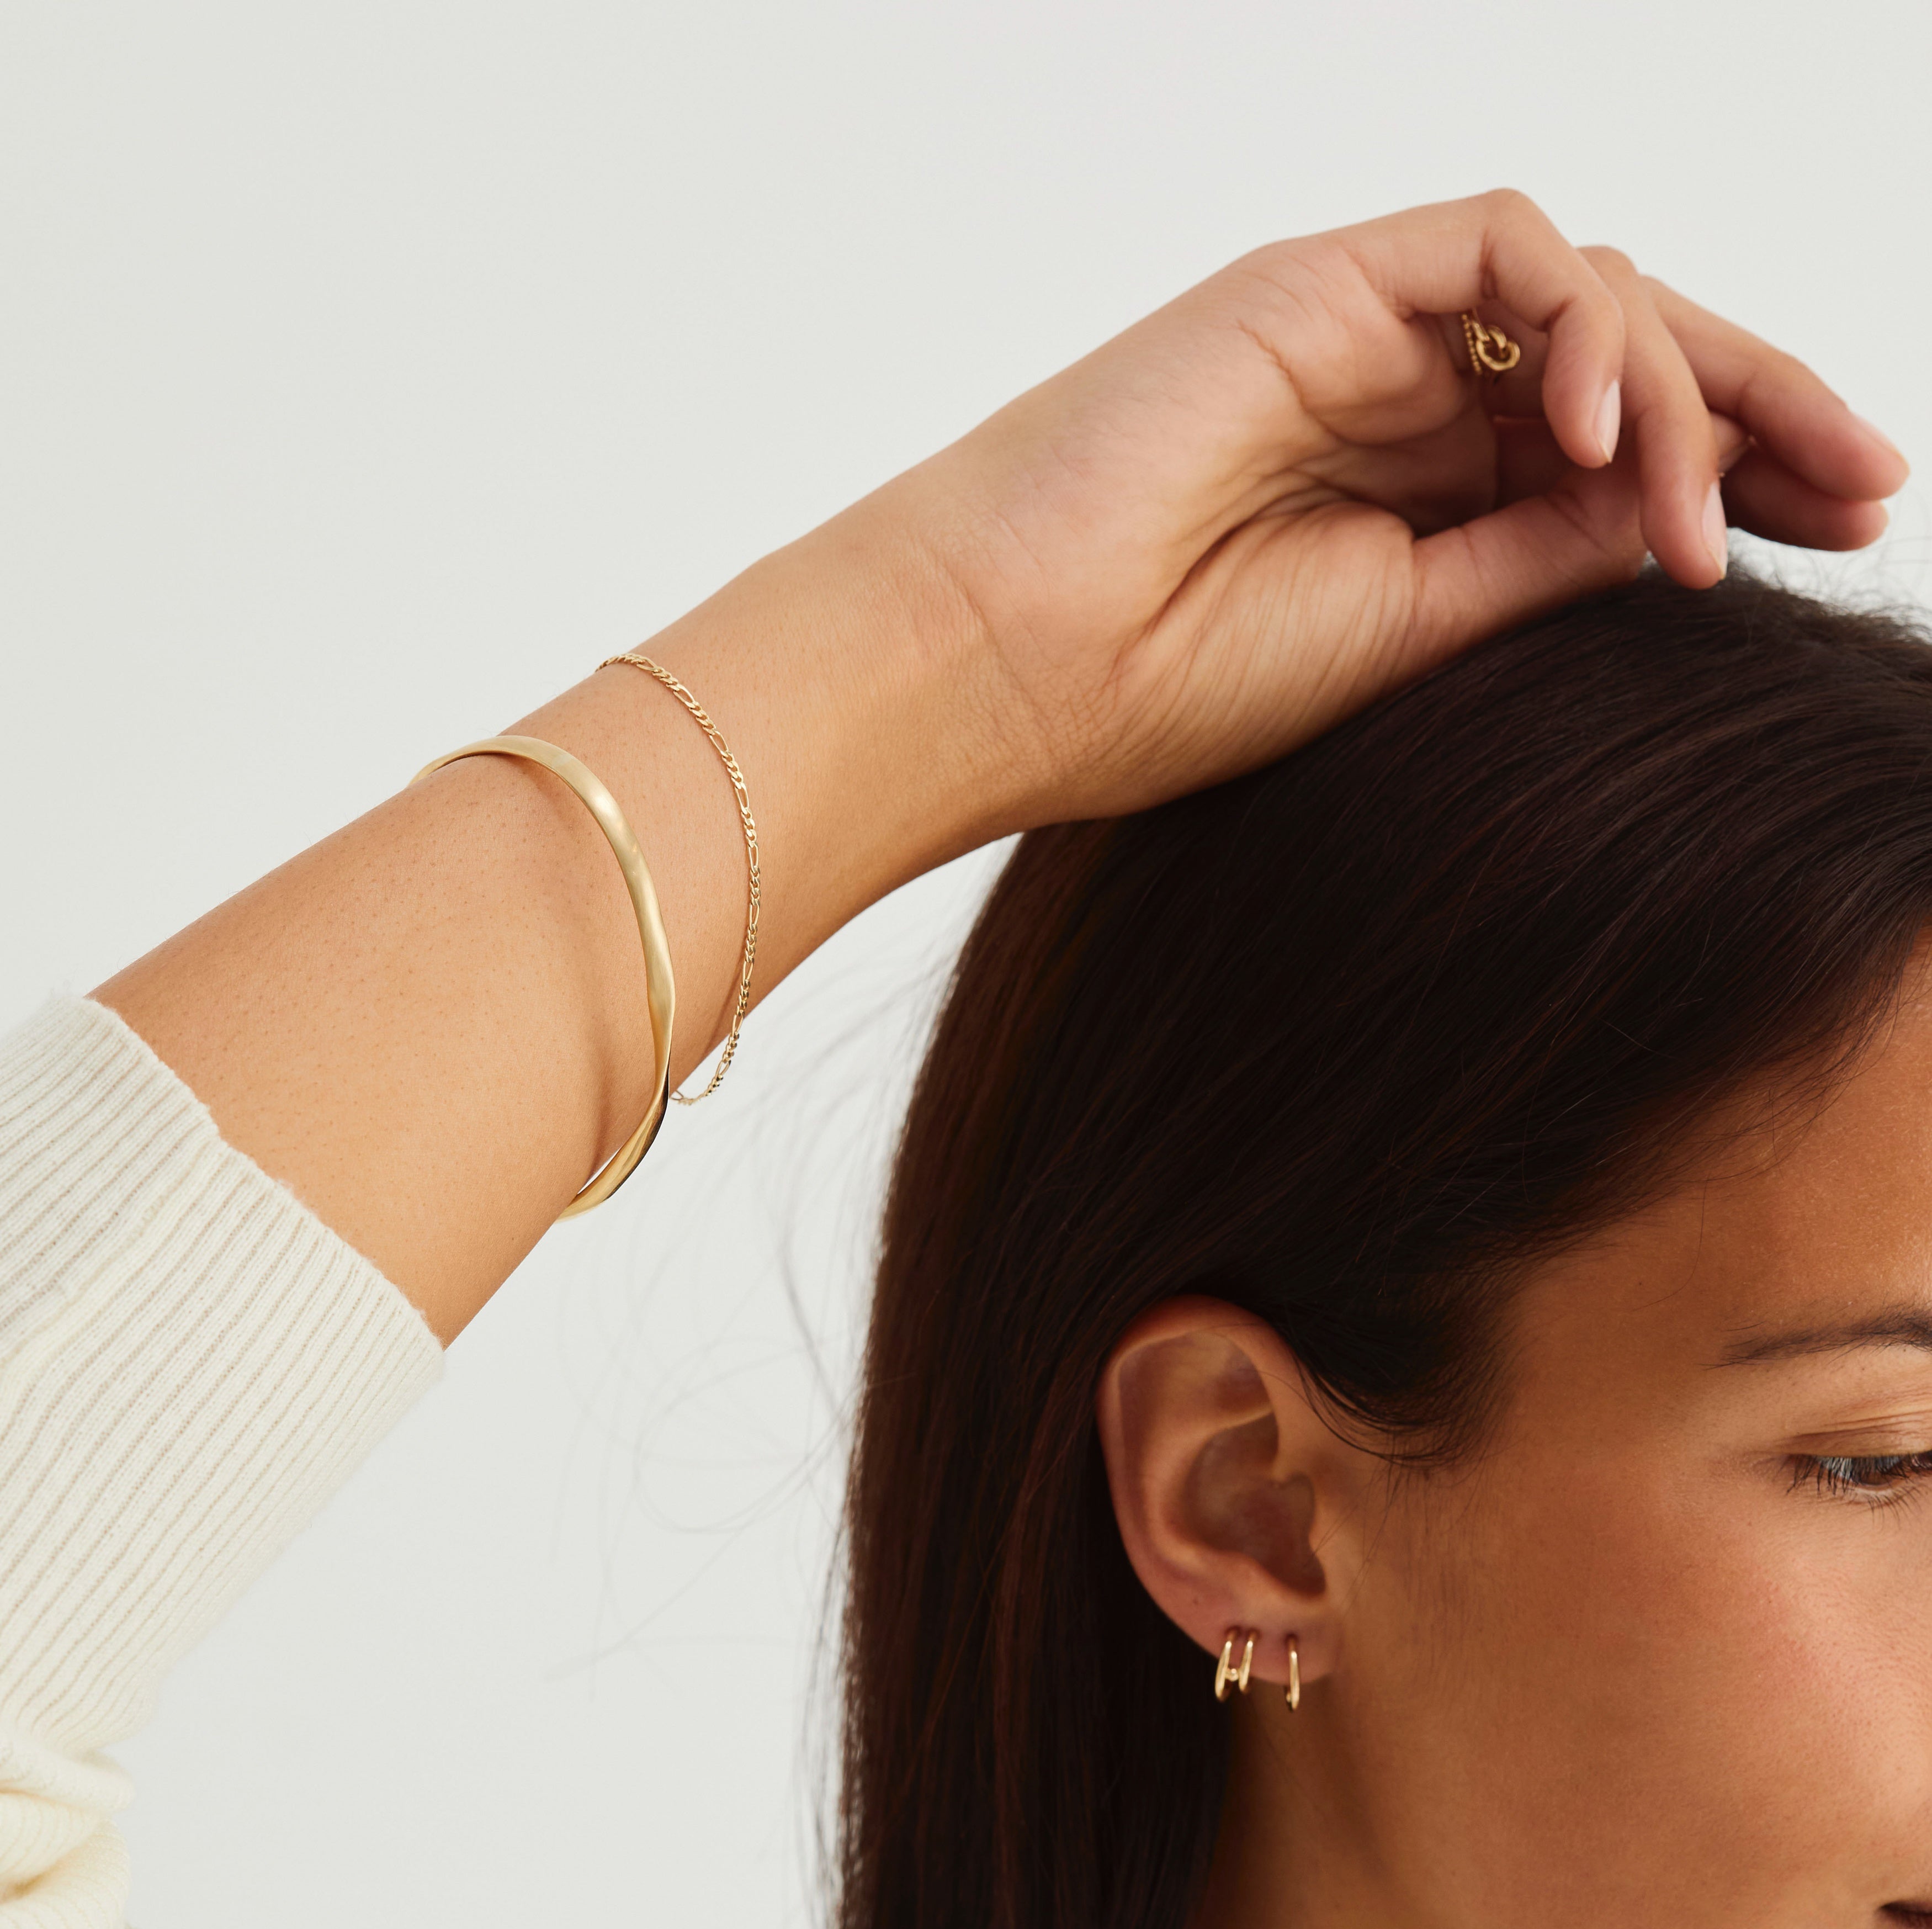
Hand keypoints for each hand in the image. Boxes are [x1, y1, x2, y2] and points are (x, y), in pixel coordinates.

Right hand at [880, 189, 1907, 837]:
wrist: (1004, 668)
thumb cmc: (1163, 688)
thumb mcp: (1412, 638)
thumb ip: (1541, 559)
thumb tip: (1686, 516)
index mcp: (1416, 500)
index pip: (1617, 450)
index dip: (1746, 473)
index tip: (1846, 526)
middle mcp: (1401, 403)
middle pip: (1632, 357)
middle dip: (1767, 408)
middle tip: (1872, 481)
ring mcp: (1361, 335)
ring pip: (1590, 295)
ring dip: (1686, 388)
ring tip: (1713, 522)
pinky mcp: (1321, 280)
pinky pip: (1506, 251)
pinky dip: (1585, 328)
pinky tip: (1609, 446)